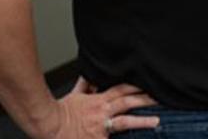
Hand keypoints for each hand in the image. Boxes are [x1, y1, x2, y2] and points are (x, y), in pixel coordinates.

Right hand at [39, 76, 160, 137]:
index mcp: (98, 100)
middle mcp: (101, 112)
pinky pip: (112, 137)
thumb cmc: (60, 112)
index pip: (121, 89)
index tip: (149, 84)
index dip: (136, 86)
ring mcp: (100, 126)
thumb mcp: (74, 95)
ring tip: (156, 121)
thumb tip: (90, 75)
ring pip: (124, 121)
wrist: (47, 125)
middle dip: (145, 100)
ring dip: (141, 121)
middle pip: (127, 103)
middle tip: (160, 97)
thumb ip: (85, 85)